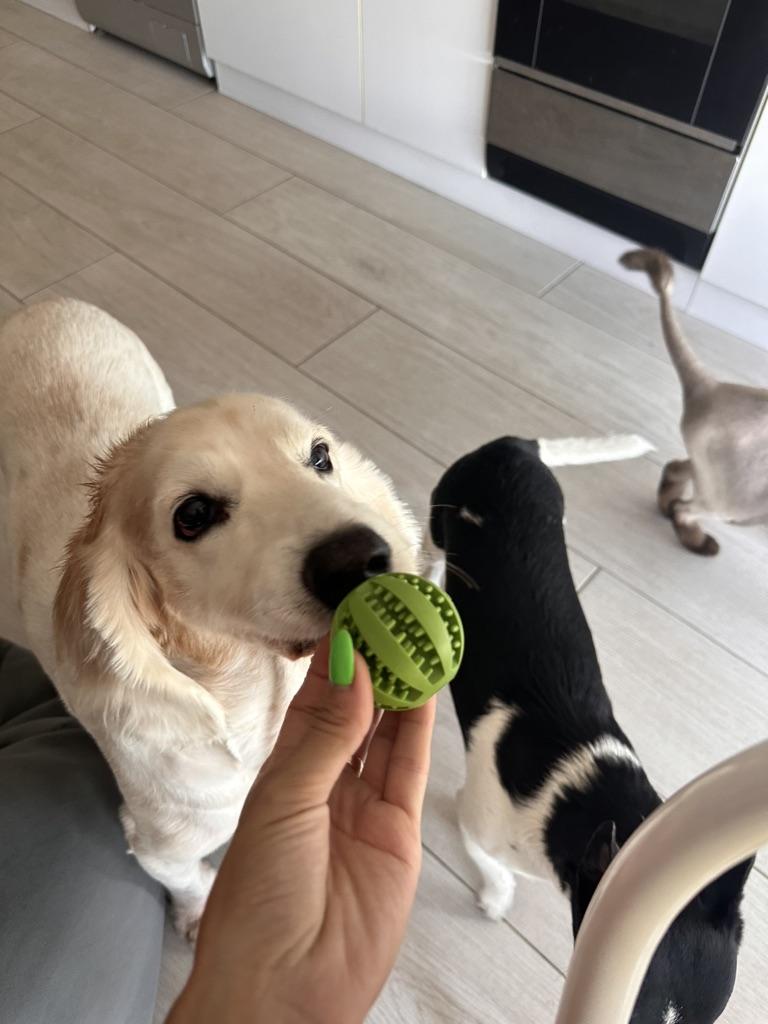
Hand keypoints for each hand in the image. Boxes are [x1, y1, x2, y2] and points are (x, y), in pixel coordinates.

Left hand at [168, 634, 434, 1023]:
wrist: (285, 989)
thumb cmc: (260, 898)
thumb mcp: (286, 801)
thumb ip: (326, 733)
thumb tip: (349, 663)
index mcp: (284, 773)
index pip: (315, 700)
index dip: (336, 656)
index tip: (354, 611)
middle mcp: (325, 783)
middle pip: (356, 711)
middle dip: (374, 663)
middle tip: (392, 615)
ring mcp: (363, 806)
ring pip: (387, 732)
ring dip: (401, 686)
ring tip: (414, 636)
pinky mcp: (399, 832)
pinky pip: (410, 768)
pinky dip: (418, 726)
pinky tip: (423, 687)